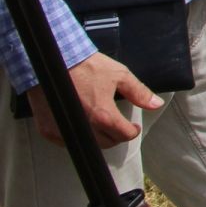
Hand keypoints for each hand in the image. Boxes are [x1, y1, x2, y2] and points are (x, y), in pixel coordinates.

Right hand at [26, 52, 161, 147]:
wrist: (53, 61)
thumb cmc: (85, 66)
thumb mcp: (119, 75)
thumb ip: (139, 92)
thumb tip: (156, 104)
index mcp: (103, 115)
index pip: (124, 135)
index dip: (133, 131)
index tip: (133, 127)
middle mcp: (84, 127)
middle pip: (107, 143)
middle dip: (117, 136)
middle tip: (119, 126)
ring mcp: (64, 131)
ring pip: (89, 145)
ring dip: (99, 138)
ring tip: (102, 125)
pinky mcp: (48, 130)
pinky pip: (67, 142)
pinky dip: (78, 136)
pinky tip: (82, 124)